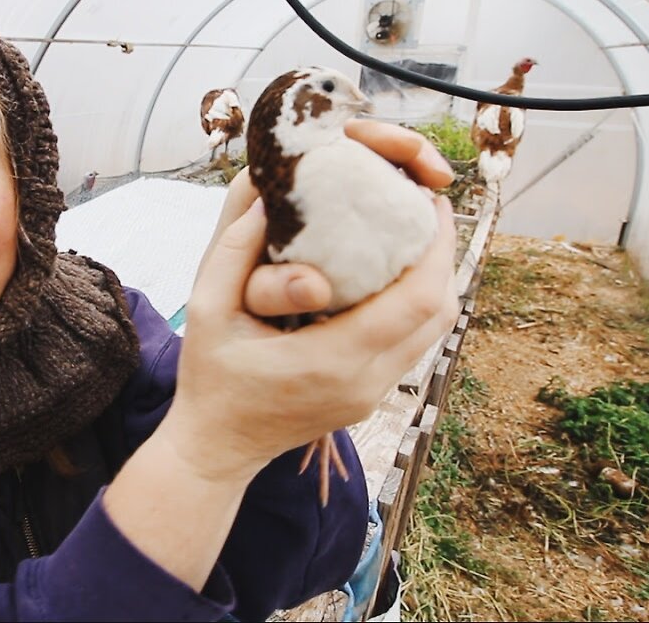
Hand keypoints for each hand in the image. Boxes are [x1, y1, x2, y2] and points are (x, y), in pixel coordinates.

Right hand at [161, 122, 458, 480]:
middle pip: (439, 313)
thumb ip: (234, 252)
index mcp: (332, 360)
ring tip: (413, 234)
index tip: (427, 200)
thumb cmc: (208, 379)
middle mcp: (364, 381)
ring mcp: (372, 395)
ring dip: (434, 280)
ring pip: (433, 331)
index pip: (417, 300)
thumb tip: (270, 203)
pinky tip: (392, 274)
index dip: (436, 247)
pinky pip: (412, 345)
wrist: (217, 448)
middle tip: (423, 208)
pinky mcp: (370, 399)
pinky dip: (415, 305)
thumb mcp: (206, 310)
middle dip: (443, 255)